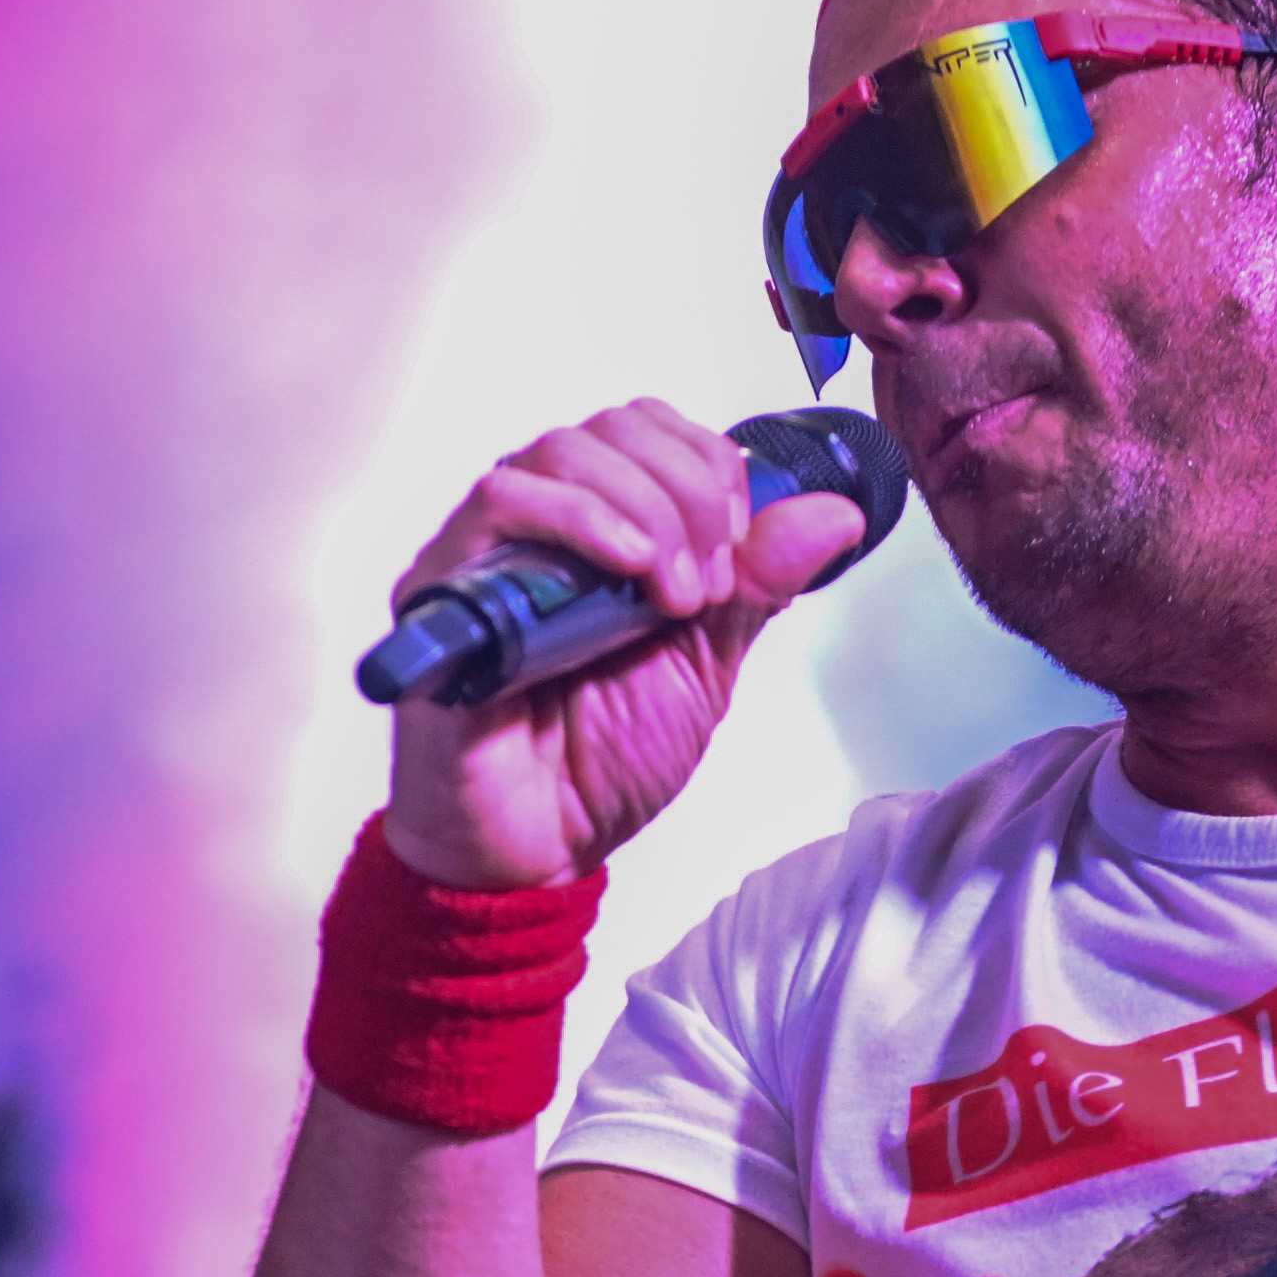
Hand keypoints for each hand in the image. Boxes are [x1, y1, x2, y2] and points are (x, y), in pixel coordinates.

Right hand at [375, 401, 873, 891]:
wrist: (541, 848)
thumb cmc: (603, 761)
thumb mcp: (708, 661)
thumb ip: (759, 582)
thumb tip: (835, 513)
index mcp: (597, 529)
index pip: (645, 428)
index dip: (705, 464)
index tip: (737, 544)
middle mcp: (535, 527)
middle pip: (608, 429)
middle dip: (685, 491)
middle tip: (708, 582)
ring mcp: (483, 552)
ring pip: (555, 453)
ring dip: (641, 509)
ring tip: (673, 592)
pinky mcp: (441, 590)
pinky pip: (498, 507)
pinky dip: (577, 520)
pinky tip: (626, 571)